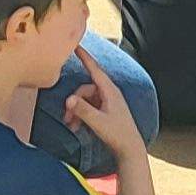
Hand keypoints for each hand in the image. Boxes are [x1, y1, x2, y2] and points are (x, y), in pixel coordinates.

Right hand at [61, 48, 149, 164]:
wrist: (129, 149)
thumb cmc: (117, 134)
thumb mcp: (97, 122)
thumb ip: (83, 110)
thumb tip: (68, 99)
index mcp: (110, 91)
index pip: (95, 69)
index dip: (85, 57)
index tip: (76, 45)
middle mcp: (109, 94)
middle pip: (84, 89)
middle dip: (74, 102)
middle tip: (66, 117)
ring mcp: (107, 102)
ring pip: (85, 100)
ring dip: (76, 111)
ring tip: (70, 125)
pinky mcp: (105, 111)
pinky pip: (88, 108)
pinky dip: (80, 115)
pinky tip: (76, 127)